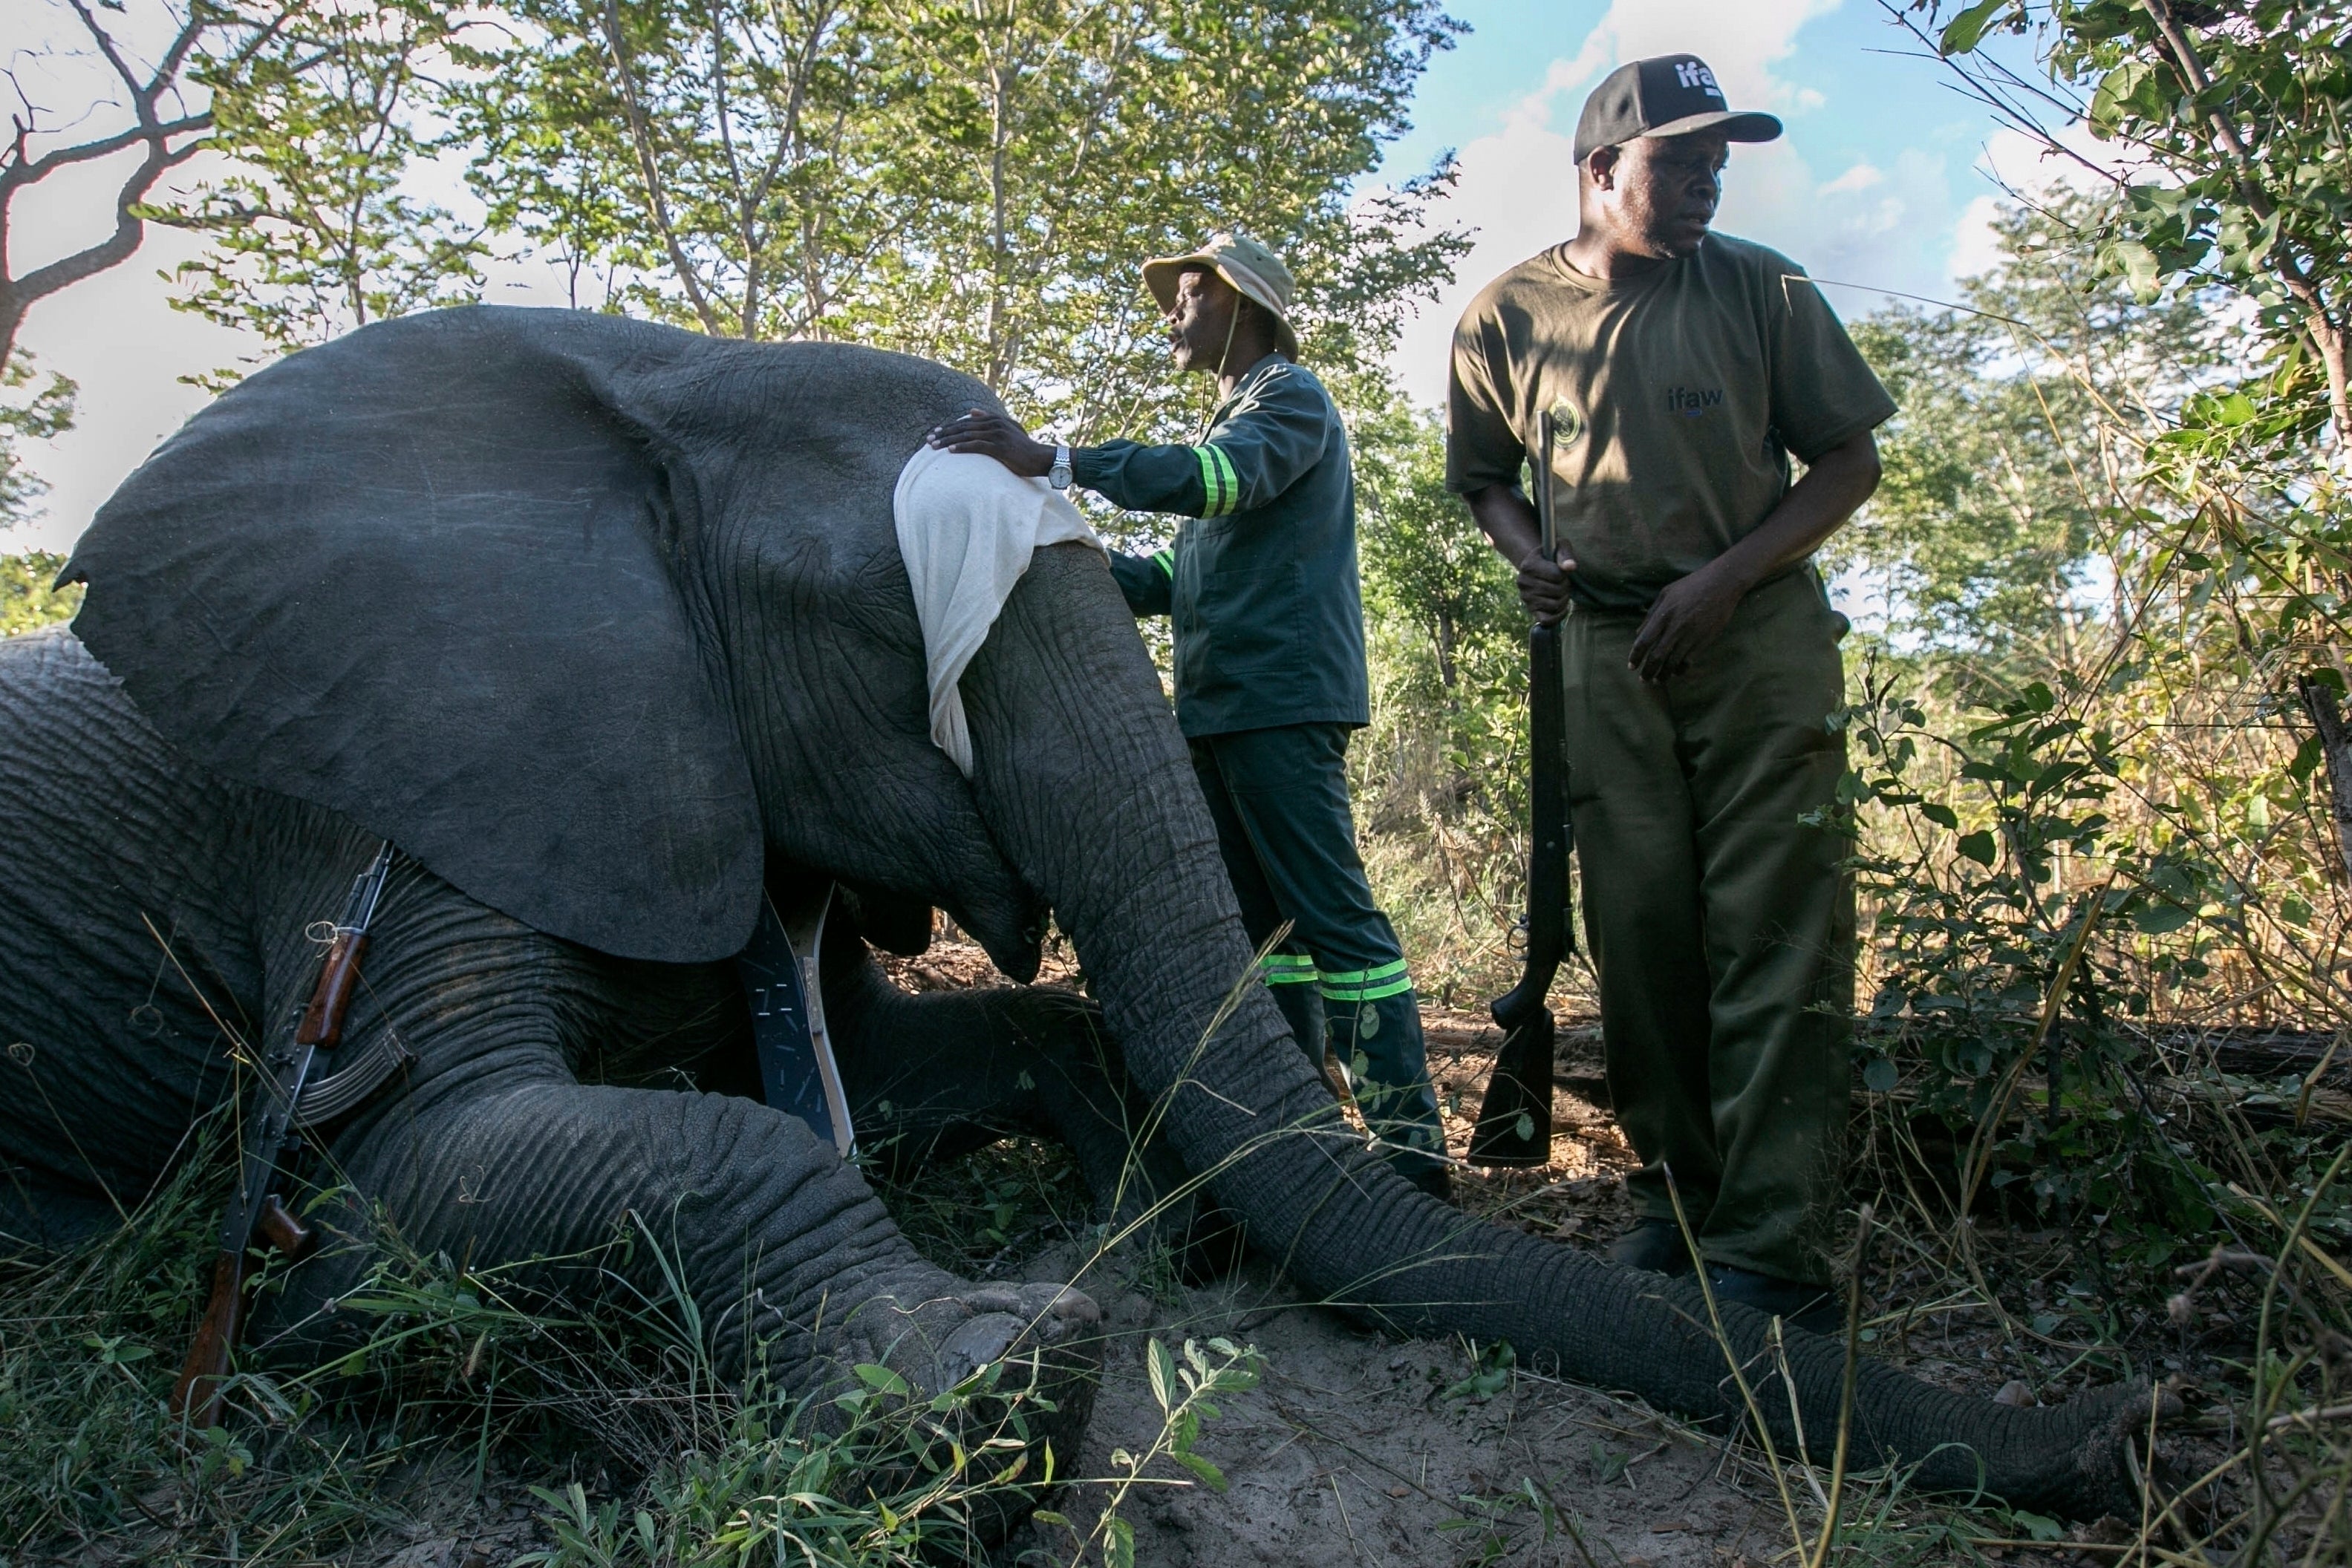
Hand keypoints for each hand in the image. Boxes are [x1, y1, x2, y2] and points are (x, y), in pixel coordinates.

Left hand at [927, 408, 1055, 477]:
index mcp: (995, 419)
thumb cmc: (1023, 447)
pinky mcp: (1000, 447)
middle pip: (963, 427)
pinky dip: (962, 447)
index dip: (949, 426)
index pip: (966, 422)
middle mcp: (995, 424)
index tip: (934, 432)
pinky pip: (976, 446)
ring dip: (948, 441)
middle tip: (928, 439)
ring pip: (967, 436)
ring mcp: (998, 435)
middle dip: (944, 433)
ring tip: (934, 446)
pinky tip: (950, 451)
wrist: (1040, 458)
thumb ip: (990, 418)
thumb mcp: (1007, 428)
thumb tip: (972, 411)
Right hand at [1516, 550, 1574, 624]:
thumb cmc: (1552, 555)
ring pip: (1555, 605)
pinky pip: (1547, 620)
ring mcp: (1526, 597)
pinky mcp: (1531, 610)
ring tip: (1561, 590)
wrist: (1537, 565)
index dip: (1565, 573)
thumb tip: (1570, 567)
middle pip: (1557, 590)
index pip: (1557, 575)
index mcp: (1528, 565)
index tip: (1560, 569)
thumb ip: (1566, 554)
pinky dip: (1558, 616)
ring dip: (1564, 599)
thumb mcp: (1559, 546)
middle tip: (1562, 581)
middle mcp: (1523, 582)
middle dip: (1566, 586)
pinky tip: (1562, 607)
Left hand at [1629, 563, 1746, 680]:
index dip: (1635, 657)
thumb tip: (1638, 634)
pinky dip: (1680, 670)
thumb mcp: (1666, 593)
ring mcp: (1691, 635)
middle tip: (1643, 680)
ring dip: (1663, 675)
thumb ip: (1651, 614)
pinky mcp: (1705, 640)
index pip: (1644, 641)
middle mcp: (1676, 627)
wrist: (1722, 583)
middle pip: (1657, 657)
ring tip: (1658, 680)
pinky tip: (1675, 672)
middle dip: (1647, 671)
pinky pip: (1689, 661)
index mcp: (1664, 614)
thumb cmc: (1691, 586)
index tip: (1631, 666)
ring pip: (1673, 663)